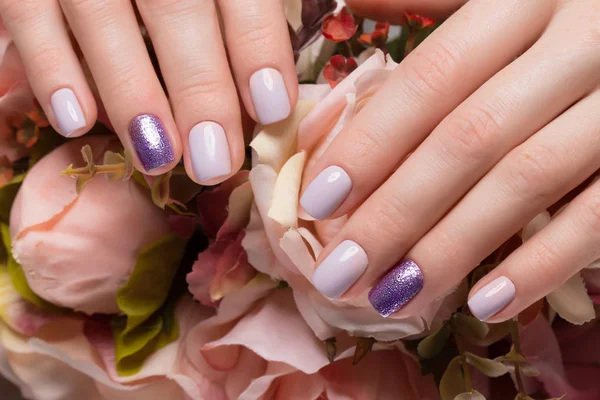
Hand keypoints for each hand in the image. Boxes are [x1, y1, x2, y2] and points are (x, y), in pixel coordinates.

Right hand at [0, 0, 296, 182]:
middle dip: (199, 88)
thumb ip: (251, 15)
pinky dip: (51, 70)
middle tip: (214, 160)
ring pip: (100, 15)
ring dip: (131, 93)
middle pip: (176, 7)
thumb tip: (271, 98)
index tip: (272, 108)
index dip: (257, 45)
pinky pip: (26, 15)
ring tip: (158, 157)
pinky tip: (76, 123)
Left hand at [302, 0, 599, 320]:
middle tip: (341, 272)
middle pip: (469, 139)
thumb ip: (431, 1)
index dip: (372, 141)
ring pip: (526, 181)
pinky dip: (542, 264)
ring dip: (452, 248)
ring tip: (395, 295)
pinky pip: (599, 217)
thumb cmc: (567, 11)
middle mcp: (579, 41)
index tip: (319, 200)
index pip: (434, 75)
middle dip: (396, 213)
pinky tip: (487, 303)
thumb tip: (346, 6)